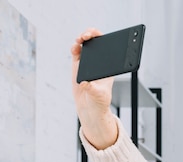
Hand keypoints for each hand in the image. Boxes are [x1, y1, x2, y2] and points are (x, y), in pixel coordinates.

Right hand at [71, 28, 117, 148]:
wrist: (90, 107)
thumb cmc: (99, 101)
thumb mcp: (99, 95)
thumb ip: (92, 89)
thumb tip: (85, 83)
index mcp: (108, 66)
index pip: (108, 46)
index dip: (102, 38)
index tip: (97, 37)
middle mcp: (99, 61)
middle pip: (96, 41)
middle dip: (90, 34)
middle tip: (86, 36)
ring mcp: (88, 62)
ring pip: (85, 44)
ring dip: (81, 39)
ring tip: (79, 40)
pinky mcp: (78, 65)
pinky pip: (76, 52)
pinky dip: (74, 48)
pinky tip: (74, 48)